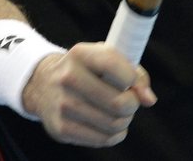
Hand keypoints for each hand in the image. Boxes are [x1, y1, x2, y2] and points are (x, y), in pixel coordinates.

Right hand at [22, 43, 156, 146]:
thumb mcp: (105, 58)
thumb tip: (149, 99)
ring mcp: (62, 105)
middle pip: (119, 103)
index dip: (132, 78)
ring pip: (114, 124)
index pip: (113, 65)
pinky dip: (114, 135)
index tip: (134, 84)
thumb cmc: (85, 70)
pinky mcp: (60, 128)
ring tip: (119, 113)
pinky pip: (102, 139)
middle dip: (132, 104)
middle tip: (129, 101)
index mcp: (80, 54)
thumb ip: (133, 73)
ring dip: (124, 121)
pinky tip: (110, 125)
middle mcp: (67, 78)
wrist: (43, 84)